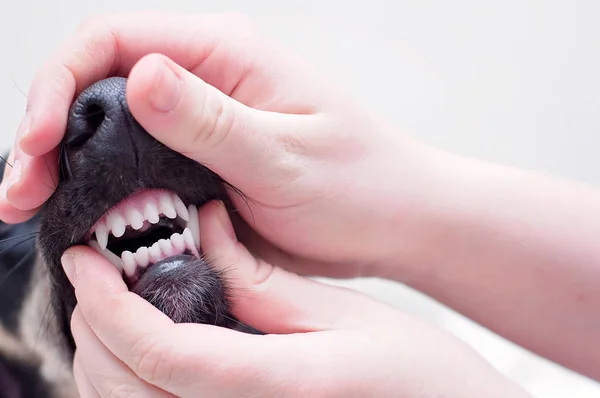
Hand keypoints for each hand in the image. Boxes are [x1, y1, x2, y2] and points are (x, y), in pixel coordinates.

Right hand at [0, 11, 442, 278]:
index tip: (41, 143)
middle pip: (100, 84)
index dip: (61, 84)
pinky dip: (102, 189)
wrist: (392, 221)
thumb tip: (140, 76)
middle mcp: (207, 82)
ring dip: (66, 165)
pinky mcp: (203, 164)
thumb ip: (214, 121)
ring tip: (33, 208)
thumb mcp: (288, 156)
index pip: (116, 40)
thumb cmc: (359, 184)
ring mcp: (202, 125)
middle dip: (49, 131)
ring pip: (111, 128)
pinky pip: (138, 166)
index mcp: (227, 55)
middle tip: (20, 192)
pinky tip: (81, 218)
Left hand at [63, 201, 529, 397]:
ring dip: (104, 357)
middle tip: (97, 272)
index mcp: (279, 389)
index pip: (160, 353)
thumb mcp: (344, 313)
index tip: (86, 257)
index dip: (109, 303)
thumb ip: (261, 280)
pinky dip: (130, 383)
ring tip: (113, 303)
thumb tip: (204, 228)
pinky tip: (145, 347)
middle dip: (95, 326)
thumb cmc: (420, 374)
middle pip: (124, 389)